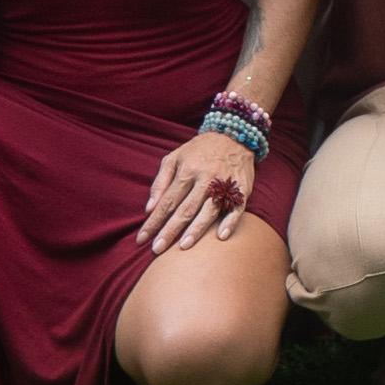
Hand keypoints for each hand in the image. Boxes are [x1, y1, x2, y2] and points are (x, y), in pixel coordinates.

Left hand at [139, 126, 264, 251]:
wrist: (233, 135)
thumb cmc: (199, 151)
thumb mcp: (174, 158)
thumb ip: (160, 182)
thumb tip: (149, 209)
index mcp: (186, 171)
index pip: (166, 202)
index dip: (153, 222)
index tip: (142, 240)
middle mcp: (205, 178)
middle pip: (185, 209)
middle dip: (170, 230)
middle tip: (157, 249)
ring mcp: (224, 184)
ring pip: (209, 210)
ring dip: (197, 229)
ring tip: (183, 247)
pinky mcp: (242, 188)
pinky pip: (236, 208)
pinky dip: (229, 222)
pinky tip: (221, 236)